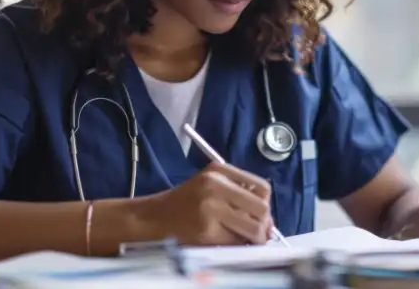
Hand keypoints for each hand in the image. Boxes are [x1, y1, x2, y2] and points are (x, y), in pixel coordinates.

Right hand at [138, 162, 272, 245]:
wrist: (149, 219)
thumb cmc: (182, 205)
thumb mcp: (209, 186)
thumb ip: (237, 195)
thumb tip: (268, 223)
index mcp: (219, 171)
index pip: (262, 188)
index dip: (265, 205)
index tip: (261, 217)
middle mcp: (216, 185)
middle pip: (261, 208)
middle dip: (264, 225)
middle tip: (258, 235)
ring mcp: (210, 208)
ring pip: (252, 228)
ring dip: (253, 239)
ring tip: (244, 242)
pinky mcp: (205, 231)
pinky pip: (235, 243)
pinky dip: (237, 247)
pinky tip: (227, 245)